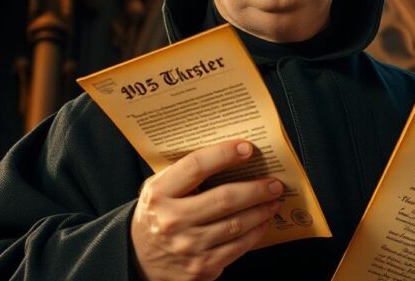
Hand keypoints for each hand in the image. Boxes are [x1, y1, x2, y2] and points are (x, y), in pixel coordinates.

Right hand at [131, 140, 283, 280]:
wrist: (140, 258)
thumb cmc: (157, 215)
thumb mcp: (158, 189)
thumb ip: (184, 173)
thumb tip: (228, 153)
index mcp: (159, 194)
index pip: (196, 167)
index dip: (224, 154)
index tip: (246, 148)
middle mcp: (172, 221)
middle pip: (224, 199)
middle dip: (256, 188)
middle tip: (274, 182)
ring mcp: (188, 246)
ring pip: (236, 224)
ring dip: (261, 210)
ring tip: (273, 199)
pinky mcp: (202, 267)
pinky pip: (238, 247)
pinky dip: (256, 231)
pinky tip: (263, 221)